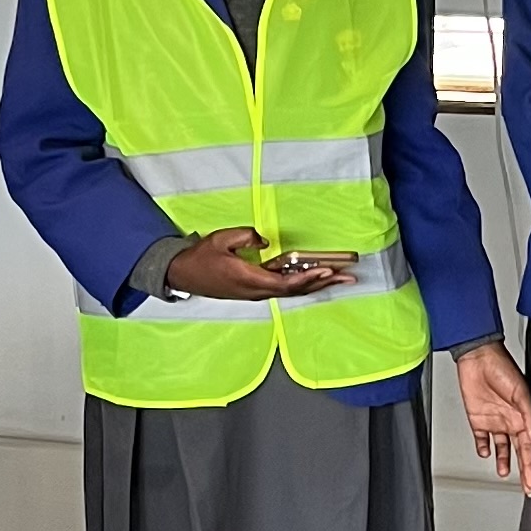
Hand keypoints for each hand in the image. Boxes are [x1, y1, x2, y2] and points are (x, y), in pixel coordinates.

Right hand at [163, 228, 356, 301]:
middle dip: (323, 283)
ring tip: (339, 278)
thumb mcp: (222, 239)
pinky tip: (314, 277)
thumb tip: (264, 241)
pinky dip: (302, 283)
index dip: (308, 278)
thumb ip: (247, 237)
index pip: (286, 283)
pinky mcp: (253, 290)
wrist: (183, 274)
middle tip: (348, 277)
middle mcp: (256, 291)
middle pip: (296, 290)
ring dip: (316, 284)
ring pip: (291, 291)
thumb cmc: (201, 257)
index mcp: (249, 280)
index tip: (327, 270)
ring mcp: (255, 293)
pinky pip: (282, 288)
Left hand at [456, 338, 530, 492]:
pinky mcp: (478, 419)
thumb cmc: (502, 367)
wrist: (478, 357)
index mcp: (524, 417)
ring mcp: (495, 422)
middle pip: (519, 452)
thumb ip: (529, 416)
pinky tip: (485, 453)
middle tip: (527, 487)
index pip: (530, 448)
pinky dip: (483, 447)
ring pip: (501, 448)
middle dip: (524, 471)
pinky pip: (482, 439)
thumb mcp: (520, 392)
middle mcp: (511, 421)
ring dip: (503, 461)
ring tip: (504, 473)